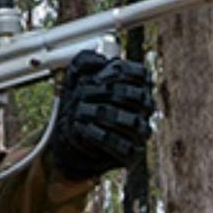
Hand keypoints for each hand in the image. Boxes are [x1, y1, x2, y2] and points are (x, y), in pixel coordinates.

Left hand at [51, 49, 154, 179]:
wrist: (68, 134)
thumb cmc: (77, 103)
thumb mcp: (74, 76)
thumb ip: (84, 61)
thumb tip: (100, 60)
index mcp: (137, 87)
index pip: (140, 74)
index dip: (117, 72)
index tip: (95, 77)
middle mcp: (144, 108)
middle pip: (135, 96)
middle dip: (105, 94)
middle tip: (81, 95)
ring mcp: (140, 130)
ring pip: (133, 122)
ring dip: (103, 115)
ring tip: (80, 112)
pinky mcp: (131, 152)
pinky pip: (124, 146)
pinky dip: (102, 137)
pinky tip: (84, 129)